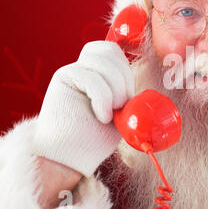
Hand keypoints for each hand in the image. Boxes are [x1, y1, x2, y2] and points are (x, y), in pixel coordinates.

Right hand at [32, 41, 134, 176]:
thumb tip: (145, 89)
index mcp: (98, 73)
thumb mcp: (120, 114)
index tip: (127, 97)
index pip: (113, 50)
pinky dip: (103, 98)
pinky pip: (91, 77)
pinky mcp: (63, 78)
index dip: (125, 68)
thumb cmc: (94, 139)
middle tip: (121, 107)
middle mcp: (84, 68)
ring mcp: (72, 71)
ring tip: (111, 113)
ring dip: (115, 88)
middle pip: (110, 51)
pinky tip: (101, 117)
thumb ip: (126, 94)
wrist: (69, 158)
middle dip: (124, 79)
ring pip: (102, 61)